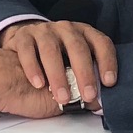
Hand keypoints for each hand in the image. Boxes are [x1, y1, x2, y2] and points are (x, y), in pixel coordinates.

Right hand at [0, 20, 118, 109]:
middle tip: (88, 95)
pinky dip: (33, 68)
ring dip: (58, 75)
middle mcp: (65, 29)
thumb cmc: (56, 61)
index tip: (109, 82)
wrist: (22, 47)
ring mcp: (43, 31)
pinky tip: (38, 84)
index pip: (101, 43)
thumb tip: (99, 103)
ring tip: (62, 97)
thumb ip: (86, 81)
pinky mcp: (23, 37)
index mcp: (84, 34)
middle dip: (84, 73)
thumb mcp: (74, 66)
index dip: (107, 62)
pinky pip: (27, 50)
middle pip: (77, 47)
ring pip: (51, 50)